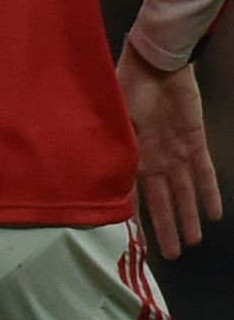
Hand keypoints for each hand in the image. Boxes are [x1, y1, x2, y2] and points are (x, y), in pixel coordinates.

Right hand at [126, 52, 218, 259]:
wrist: (154, 65)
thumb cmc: (125, 90)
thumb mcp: (112, 124)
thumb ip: (112, 153)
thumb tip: (104, 184)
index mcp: (130, 158)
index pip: (132, 198)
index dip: (136, 221)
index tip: (137, 245)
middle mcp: (154, 161)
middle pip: (163, 201)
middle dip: (168, 227)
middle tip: (172, 254)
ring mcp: (176, 153)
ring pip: (184, 192)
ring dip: (189, 216)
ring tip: (193, 241)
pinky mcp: (195, 143)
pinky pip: (205, 172)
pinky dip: (209, 192)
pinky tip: (214, 213)